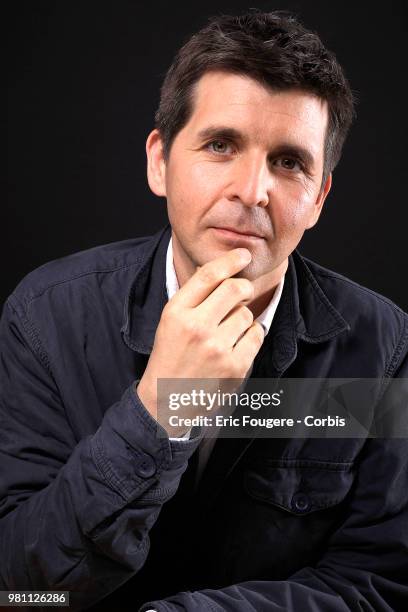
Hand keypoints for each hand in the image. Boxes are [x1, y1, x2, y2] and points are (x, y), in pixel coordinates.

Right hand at [137, 248, 263, 434]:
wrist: (167, 401)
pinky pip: (256, 335)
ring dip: (242, 318)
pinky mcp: (235, 367)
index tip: (243, 254)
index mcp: (176, 313)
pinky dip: (250, 336)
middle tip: (242, 292)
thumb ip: (194, 296)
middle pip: (234, 289)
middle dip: (243, 287)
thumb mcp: (170, 321)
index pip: (208, 275)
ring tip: (226, 333)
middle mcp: (196, 328)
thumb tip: (224, 270)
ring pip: (246, 314)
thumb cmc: (171, 355)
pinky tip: (235, 345)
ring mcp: (217, 348)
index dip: (230, 260)